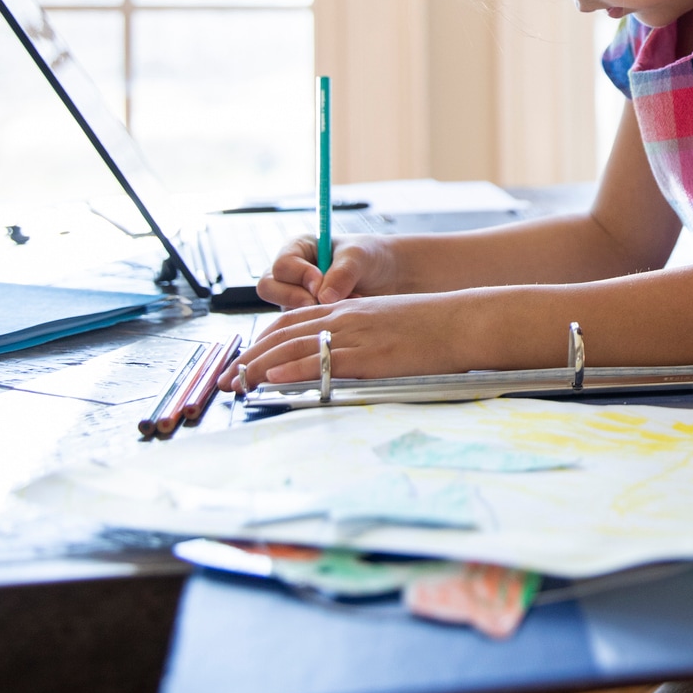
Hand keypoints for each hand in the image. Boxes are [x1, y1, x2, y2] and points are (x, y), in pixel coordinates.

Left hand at [221, 290, 488, 388]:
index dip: (262, 341)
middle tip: (227, 378)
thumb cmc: (434, 325)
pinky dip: (293, 370)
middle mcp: (346, 317)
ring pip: (296, 346)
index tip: (242, 359)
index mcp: (349, 308)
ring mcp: (357, 335)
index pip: (292, 320)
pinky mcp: (371, 356)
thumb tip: (340, 359)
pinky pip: (324, 361)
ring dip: (260, 366)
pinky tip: (274, 379)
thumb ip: (361, 335)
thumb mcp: (389, 322)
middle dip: (250, 356)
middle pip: (284, 333)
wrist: (465, 320)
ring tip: (237, 384)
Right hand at [255, 233, 401, 309]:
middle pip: (269, 288)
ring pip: (283, 310)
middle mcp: (290, 273)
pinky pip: (300, 325)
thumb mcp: (358, 256)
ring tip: (344, 303)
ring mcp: (294, 296)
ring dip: (312, 312)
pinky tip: (344, 315)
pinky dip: (321, 322)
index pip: (281, 265)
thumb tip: (323, 297)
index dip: (299, 275)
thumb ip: (341, 272)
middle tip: (321, 303)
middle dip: (295, 298)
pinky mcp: (304, 317)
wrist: (388, 277)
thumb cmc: (370, 257)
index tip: (320, 281)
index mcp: (298, 248)